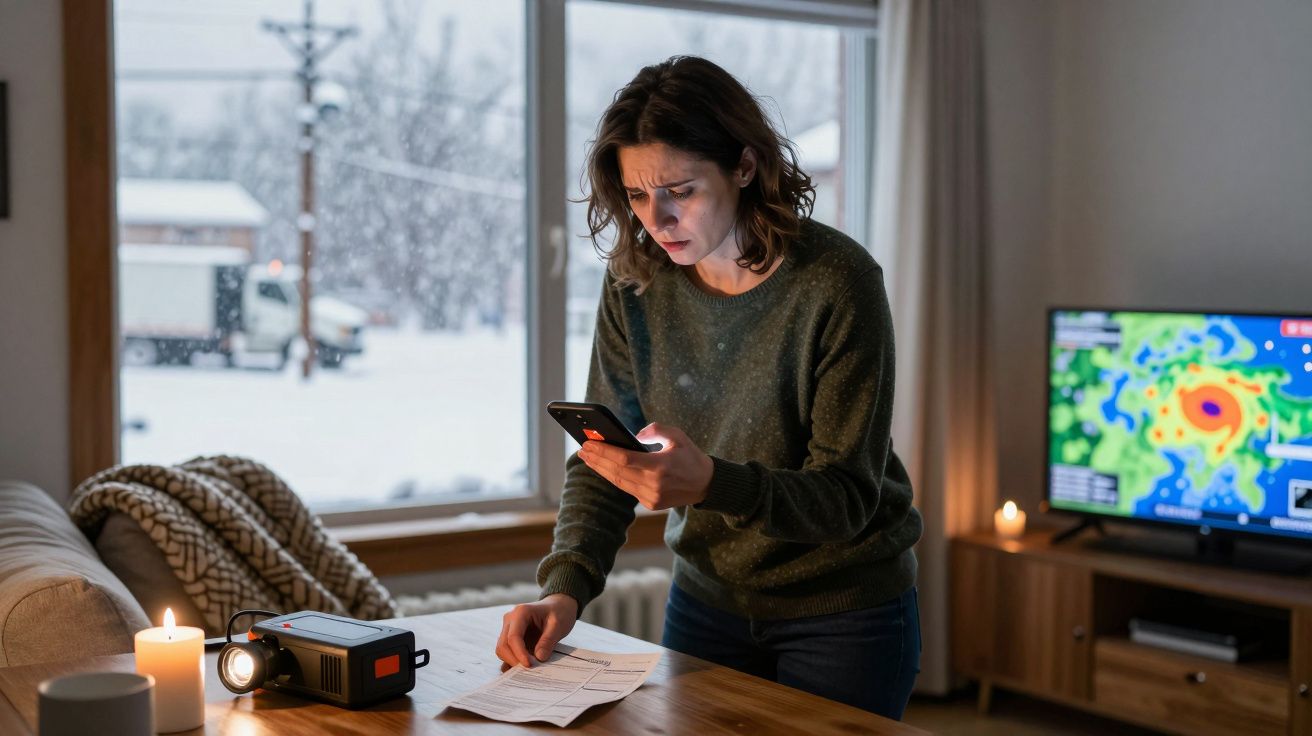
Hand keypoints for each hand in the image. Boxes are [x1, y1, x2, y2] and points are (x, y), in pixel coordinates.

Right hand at [496, 594, 578, 667]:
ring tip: (530, 667)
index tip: (529, 665)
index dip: (519, 653)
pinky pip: (507, 651)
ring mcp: (509, 628)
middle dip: (514, 660)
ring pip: (502, 649)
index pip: (513, 636)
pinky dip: (513, 660)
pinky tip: (524, 667)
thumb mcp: (558, 624)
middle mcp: (510, 619)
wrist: (558, 607)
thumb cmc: (558, 612)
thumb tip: (539, 658)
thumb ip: (548, 640)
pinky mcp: (511, 637)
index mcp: (521, 612)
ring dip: (513, 661)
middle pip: (503, 645)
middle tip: (530, 669)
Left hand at [577, 422, 713, 509]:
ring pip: (618, 482)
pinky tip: (604, 468)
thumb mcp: (678, 436)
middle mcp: (654, 485)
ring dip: (601, 470)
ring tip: (588, 458)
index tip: (588, 444)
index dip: (604, 451)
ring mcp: (651, 497)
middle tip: (582, 450)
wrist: (706, 485)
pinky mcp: (651, 504)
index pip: (624, 459)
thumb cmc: (691, 457)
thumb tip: (633, 436)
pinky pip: (627, 488)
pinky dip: (614, 477)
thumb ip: (655, 430)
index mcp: (661, 466)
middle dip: (597, 460)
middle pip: (616, 471)